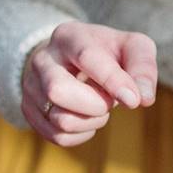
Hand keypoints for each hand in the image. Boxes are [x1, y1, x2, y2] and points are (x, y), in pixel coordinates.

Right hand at [21, 21, 157, 145]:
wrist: (74, 58)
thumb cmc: (110, 52)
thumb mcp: (133, 47)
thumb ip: (142, 68)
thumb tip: (144, 99)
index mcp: (70, 36)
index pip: (87, 57)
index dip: (111, 81)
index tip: (133, 101)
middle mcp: (43, 58)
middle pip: (58, 91)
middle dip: (95, 105)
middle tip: (111, 101)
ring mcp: (31, 85)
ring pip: (59, 119)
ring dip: (92, 121)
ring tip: (101, 107)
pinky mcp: (29, 109)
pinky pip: (56, 136)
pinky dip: (81, 134)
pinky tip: (89, 119)